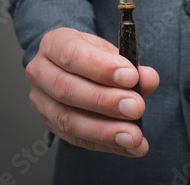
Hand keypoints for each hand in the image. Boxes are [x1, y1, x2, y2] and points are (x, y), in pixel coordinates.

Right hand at [25, 28, 158, 156]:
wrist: (74, 66)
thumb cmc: (94, 56)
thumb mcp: (111, 52)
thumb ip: (131, 65)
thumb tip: (148, 79)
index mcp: (54, 43)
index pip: (71, 54)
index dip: (101, 67)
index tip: (131, 76)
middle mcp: (41, 72)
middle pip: (67, 89)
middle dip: (105, 101)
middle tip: (136, 107)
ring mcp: (42, 102)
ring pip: (69, 120)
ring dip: (105, 131)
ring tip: (134, 136)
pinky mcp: (52, 126)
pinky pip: (78, 140)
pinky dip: (108, 144)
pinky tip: (130, 147)